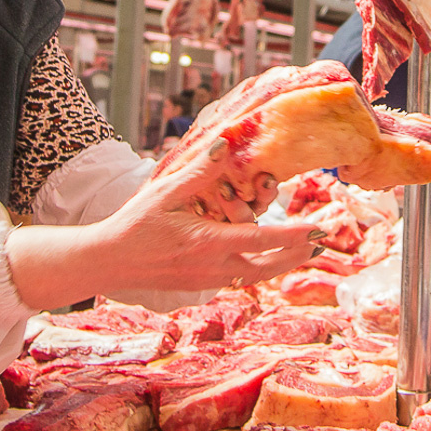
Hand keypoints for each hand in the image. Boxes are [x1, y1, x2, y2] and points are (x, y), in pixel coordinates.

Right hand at [6, 139, 319, 308]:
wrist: (108, 262)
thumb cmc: (134, 225)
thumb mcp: (164, 193)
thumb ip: (198, 172)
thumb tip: (225, 145)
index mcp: (209, 243)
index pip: (262, 242)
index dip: (293, 236)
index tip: (318, 229)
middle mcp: (214, 268)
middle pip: (269, 267)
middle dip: (297, 254)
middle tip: (322, 240)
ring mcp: (208, 280)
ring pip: (256, 276)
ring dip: (281, 263)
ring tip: (303, 250)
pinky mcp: (201, 285)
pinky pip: (239, 278)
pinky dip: (258, 268)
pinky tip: (265, 259)